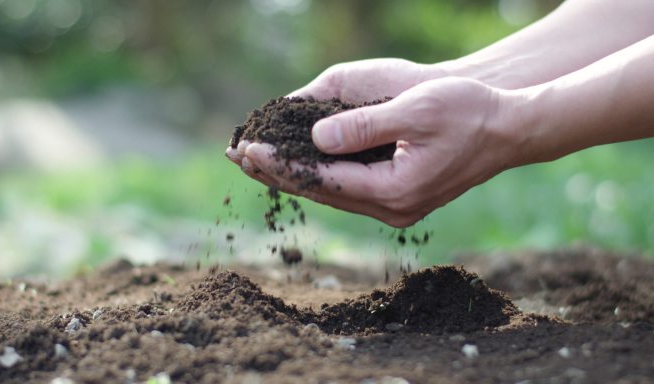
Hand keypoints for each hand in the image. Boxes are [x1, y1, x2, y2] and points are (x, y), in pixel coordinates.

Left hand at [226, 58, 449, 187]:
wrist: (510, 130)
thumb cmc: (469, 114)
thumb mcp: (416, 111)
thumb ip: (364, 126)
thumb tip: (317, 137)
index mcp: (394, 190)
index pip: (322, 179)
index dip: (281, 163)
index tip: (246, 148)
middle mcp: (391, 209)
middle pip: (320, 192)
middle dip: (277, 172)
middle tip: (237, 155)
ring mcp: (395, 208)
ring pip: (331, 193)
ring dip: (294, 175)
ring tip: (257, 159)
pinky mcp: (398, 198)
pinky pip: (347, 190)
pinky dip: (319, 175)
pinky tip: (298, 163)